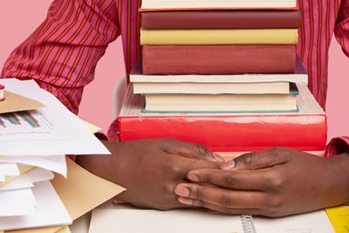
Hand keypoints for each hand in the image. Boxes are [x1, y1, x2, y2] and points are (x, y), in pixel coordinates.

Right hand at [77, 138, 223, 209]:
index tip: (236, 166)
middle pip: (206, 187)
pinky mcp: (165, 206)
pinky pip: (188, 203)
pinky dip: (200, 198)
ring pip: (199, 198)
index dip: (224, 168)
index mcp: (173, 165)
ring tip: (227, 188)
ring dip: (213, 193)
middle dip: (222, 183)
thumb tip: (214, 157)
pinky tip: (208, 193)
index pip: (207, 169)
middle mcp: (172, 185)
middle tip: (237, 180)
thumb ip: (192, 150)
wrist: (111, 171)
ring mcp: (168, 198)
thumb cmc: (135, 153)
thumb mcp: (165, 142)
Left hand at [173, 147, 348, 216]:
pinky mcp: (268, 214)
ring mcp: (268, 209)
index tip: (191, 172)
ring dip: (206, 203)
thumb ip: (252, 159)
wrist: (329, 186)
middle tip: (180, 188)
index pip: (232, 179)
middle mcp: (268, 198)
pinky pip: (239, 211)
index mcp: (271, 179)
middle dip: (200, 194)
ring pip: (230, 209)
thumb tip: (227, 164)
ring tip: (186, 198)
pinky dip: (220, 207)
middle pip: (226, 198)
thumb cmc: (306, 166)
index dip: (209, 176)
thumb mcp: (280, 153)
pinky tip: (208, 203)